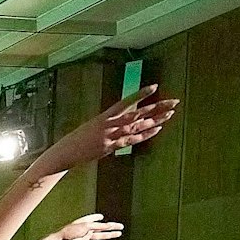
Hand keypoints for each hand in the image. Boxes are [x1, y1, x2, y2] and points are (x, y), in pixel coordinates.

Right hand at [29, 85, 177, 175]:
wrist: (66, 152)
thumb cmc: (78, 140)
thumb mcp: (93, 127)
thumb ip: (109, 124)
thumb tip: (123, 123)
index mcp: (105, 116)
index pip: (127, 101)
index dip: (140, 94)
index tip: (155, 86)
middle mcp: (110, 124)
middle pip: (138, 113)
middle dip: (156, 107)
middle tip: (173, 101)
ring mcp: (111, 135)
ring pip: (138, 126)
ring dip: (155, 120)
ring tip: (170, 114)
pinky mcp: (111, 146)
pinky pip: (132, 140)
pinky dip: (145, 134)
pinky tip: (157, 130)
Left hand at [54, 213, 124, 239]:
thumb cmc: (70, 231)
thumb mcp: (86, 226)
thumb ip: (98, 226)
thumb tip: (108, 224)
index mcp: (85, 221)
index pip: (93, 218)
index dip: (97, 217)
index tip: (101, 217)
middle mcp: (86, 228)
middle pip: (101, 228)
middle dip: (112, 227)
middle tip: (121, 226)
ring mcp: (86, 236)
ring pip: (101, 235)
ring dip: (110, 235)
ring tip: (119, 234)